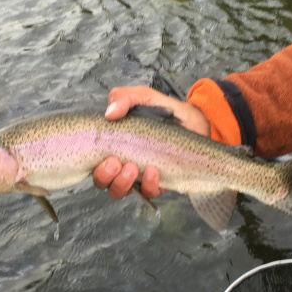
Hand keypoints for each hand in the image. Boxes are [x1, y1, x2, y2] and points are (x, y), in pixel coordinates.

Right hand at [93, 86, 209, 199]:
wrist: (198, 124)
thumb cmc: (168, 112)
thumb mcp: (146, 97)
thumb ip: (125, 97)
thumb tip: (109, 113)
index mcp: (114, 144)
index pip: (93, 161)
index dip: (93, 163)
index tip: (106, 154)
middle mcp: (122, 163)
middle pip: (101, 181)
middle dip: (105, 175)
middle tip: (117, 162)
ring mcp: (139, 177)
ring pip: (119, 192)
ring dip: (121, 183)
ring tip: (133, 168)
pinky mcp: (157, 185)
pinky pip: (146, 194)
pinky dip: (147, 185)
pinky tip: (154, 172)